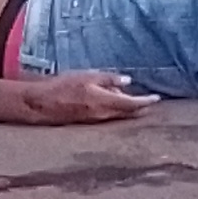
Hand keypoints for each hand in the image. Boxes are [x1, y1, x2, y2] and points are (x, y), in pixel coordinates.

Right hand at [18, 72, 159, 124]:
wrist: (41, 103)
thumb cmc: (63, 86)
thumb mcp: (88, 76)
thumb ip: (109, 79)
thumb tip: (128, 82)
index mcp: (104, 102)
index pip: (132, 104)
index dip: (145, 102)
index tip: (156, 99)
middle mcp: (103, 115)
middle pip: (127, 113)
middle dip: (139, 107)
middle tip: (149, 100)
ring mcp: (95, 120)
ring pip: (117, 115)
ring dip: (126, 108)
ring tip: (132, 98)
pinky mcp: (87, 122)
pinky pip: (107, 116)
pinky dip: (114, 109)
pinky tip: (113, 102)